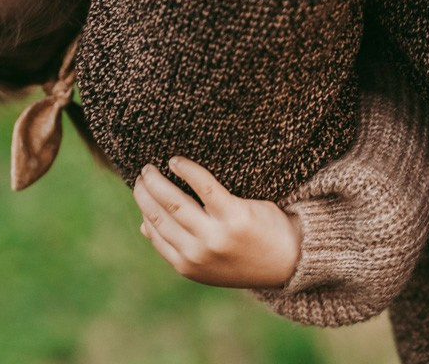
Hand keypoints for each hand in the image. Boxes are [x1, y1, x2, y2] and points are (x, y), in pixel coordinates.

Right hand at [133, 156, 300, 288]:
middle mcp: (199, 253)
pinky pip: (203, 186)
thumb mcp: (207, 264)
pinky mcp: (234, 215)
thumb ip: (177, 248)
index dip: (143, 207)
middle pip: (160, 215)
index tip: (139, 189)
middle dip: (145, 191)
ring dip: (157, 181)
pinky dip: (186, 170)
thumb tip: (143, 227)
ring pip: (174, 201)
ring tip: (151, 167)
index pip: (154, 231)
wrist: (289, 260)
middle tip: (142, 173)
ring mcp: (216, 235)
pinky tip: (176, 161)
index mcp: (188, 266)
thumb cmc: (244, 256)